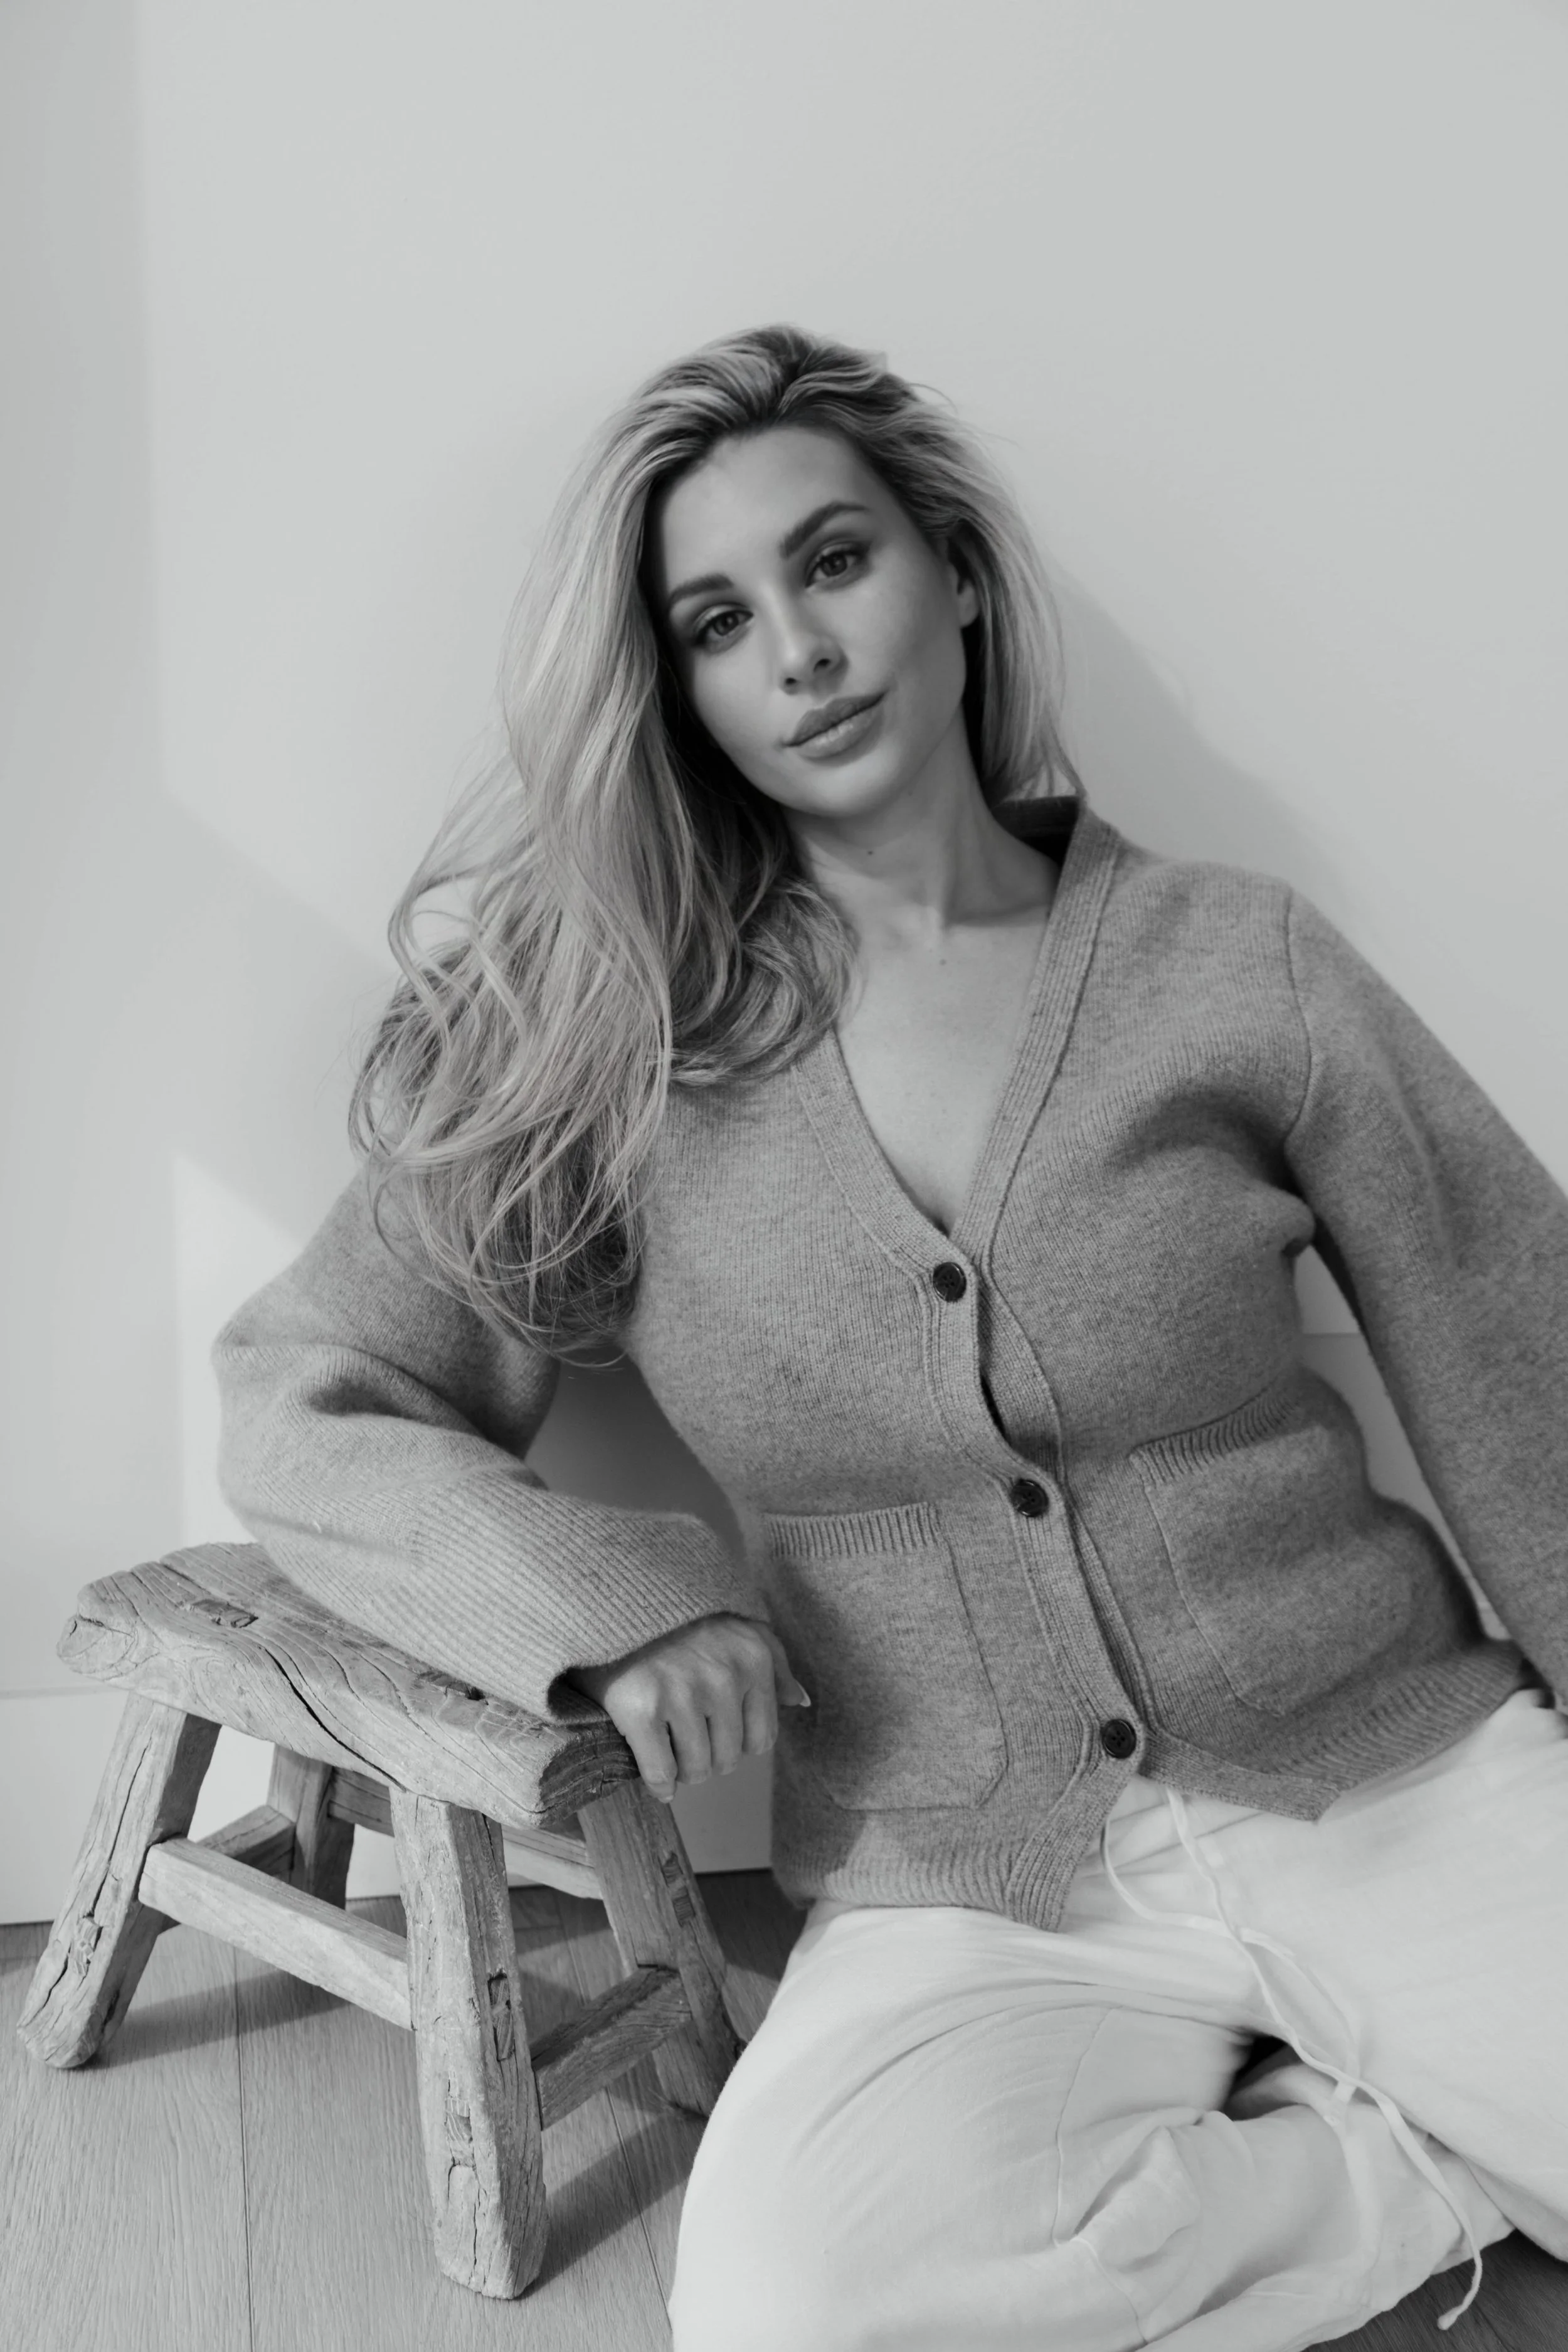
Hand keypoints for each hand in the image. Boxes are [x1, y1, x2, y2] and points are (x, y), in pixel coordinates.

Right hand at [562, 1612, 810, 1804]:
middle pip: (728, 1760)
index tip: (713, 1729)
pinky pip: (661, 1773)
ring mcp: (682, 1694)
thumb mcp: (738, 1626)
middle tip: (684, 1734)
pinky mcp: (642, 1709)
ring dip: (681, 1768)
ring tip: (667, 1743)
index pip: (762, 1739)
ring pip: (696, 1770)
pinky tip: (652, 1768)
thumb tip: (799, 1701)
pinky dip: (657, 1781)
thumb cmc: (678, 1619)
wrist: (614, 1599)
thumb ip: (774, 1661)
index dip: (736, 1742)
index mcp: (752, 1659)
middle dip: (707, 1756)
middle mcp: (723, 1678)